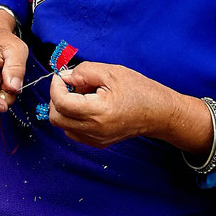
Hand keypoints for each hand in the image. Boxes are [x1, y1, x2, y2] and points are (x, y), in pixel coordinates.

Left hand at [48, 61, 212, 152]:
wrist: (159, 113)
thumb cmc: (140, 91)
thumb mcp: (112, 72)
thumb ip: (84, 72)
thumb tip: (65, 77)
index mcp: (98, 111)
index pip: (61, 103)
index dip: (56, 86)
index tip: (62, 76)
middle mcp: (95, 130)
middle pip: (56, 118)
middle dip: (56, 99)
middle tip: (69, 85)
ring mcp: (96, 139)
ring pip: (63, 126)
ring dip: (65, 109)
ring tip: (82, 96)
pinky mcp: (99, 143)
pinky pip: (74, 132)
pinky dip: (73, 119)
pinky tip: (87, 107)